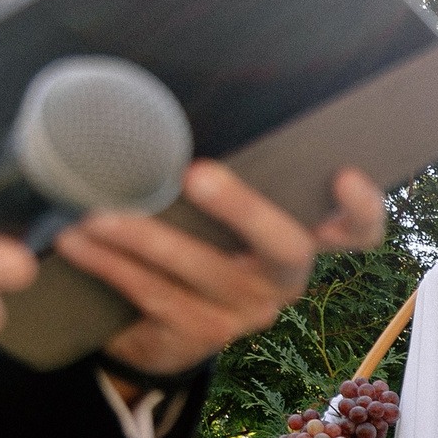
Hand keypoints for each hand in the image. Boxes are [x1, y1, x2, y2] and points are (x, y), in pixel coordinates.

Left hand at [59, 162, 386, 378]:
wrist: (153, 329)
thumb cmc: (188, 244)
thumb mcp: (210, 214)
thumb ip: (214, 178)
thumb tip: (159, 102)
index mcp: (299, 242)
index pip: (358, 232)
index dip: (361, 208)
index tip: (344, 174)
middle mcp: (283, 280)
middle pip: (285, 247)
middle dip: (244, 209)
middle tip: (197, 174)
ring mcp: (246, 313)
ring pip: (202, 271)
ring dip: (145, 237)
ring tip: (95, 212)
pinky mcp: (201, 336)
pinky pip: (154, 295)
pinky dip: (110, 264)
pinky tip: (77, 242)